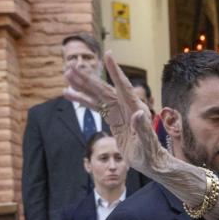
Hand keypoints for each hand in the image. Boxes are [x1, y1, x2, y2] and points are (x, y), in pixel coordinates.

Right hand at [65, 53, 217, 219]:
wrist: (152, 163)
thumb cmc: (151, 156)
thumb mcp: (146, 144)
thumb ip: (142, 128)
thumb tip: (137, 113)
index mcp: (136, 109)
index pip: (124, 87)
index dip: (115, 72)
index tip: (108, 55)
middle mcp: (127, 107)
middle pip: (105, 89)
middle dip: (88, 78)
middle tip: (70, 66)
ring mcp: (119, 112)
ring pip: (98, 95)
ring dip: (82, 86)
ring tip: (66, 74)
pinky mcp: (114, 119)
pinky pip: (96, 106)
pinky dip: (83, 100)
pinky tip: (68, 94)